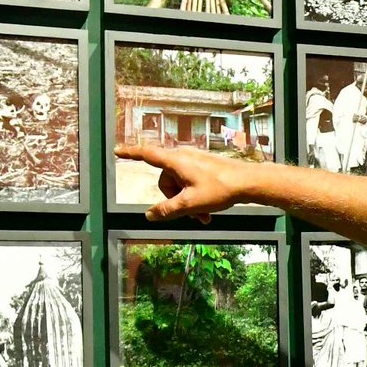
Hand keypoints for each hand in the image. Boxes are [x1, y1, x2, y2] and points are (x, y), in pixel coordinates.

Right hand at [114, 144, 251, 222]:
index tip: (117, 150)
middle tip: (191, 213)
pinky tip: (207, 212)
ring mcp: (196, 162)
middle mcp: (184, 157)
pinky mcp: (206, 167)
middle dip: (173, 199)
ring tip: (202, 215)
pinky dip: (196, 198)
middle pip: (165, 180)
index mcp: (176, 161)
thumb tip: (149, 215)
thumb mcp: (190, 204)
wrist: (250, 182)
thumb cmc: (221, 189)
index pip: (147, 155)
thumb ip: (167, 210)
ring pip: (180, 185)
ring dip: (187, 202)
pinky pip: (191, 184)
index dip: (131, 153)